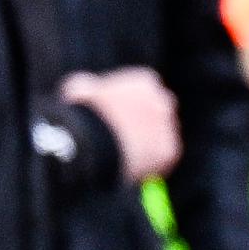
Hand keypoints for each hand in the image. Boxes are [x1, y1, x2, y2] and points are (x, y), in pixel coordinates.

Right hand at [62, 68, 179, 182]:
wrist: (93, 142)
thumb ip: (89, 88)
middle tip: (120, 141)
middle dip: (141, 126)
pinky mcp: (169, 152)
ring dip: (145, 146)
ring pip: (159, 138)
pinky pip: (159, 160)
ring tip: (120, 157)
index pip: (141, 93)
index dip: (126, 108)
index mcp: (144, 83)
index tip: (113, 120)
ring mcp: (168, 127)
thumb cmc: (82, 113)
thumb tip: (87, 91)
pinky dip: (146, 164)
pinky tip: (127, 166)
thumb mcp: (78, 91)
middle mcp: (163, 102)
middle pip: (155, 114)